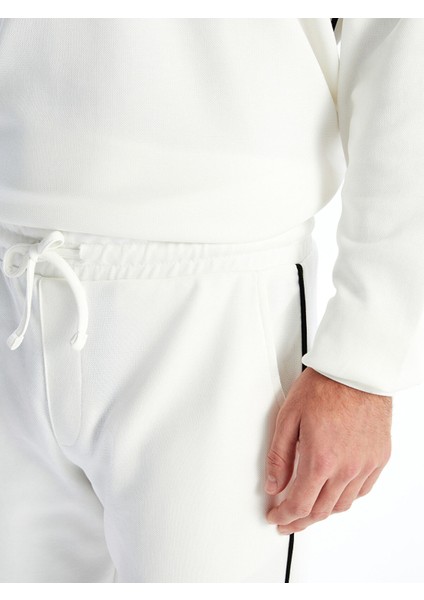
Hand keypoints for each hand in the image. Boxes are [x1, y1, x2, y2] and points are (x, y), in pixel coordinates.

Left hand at [264, 366, 391, 533]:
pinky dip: (345, 497)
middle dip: (300, 520)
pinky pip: (362, 490)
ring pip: (342, 504)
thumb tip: (273, 485)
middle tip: (287, 520)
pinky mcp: (379, 457)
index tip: (276, 518)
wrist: (357, 371)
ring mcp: (365, 465)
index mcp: (320, 460)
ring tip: (308, 508)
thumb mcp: (288, 418)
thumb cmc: (324, 387)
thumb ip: (279, 457)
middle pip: (321, 511)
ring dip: (322, 511)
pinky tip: (334, 492)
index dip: (284, 517)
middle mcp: (346, 468)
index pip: (299, 504)